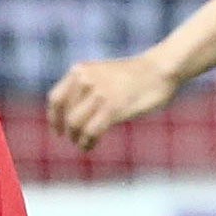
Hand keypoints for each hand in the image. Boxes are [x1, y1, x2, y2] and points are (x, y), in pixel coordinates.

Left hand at [46, 55, 179, 151]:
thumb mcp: (101, 73)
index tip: (58, 130)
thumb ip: (85, 87)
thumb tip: (69, 114)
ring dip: (77, 139)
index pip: (55, 99)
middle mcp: (86, 80)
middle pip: (67, 115)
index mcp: (80, 71)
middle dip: (68, 131)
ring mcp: (99, 94)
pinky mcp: (112, 107)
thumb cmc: (133, 75)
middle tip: (74, 140)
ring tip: (83, 144)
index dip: (54, 118)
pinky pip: (91, 132)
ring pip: (76, 125)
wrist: (160, 69)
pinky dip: (87, 142)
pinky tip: (89, 146)